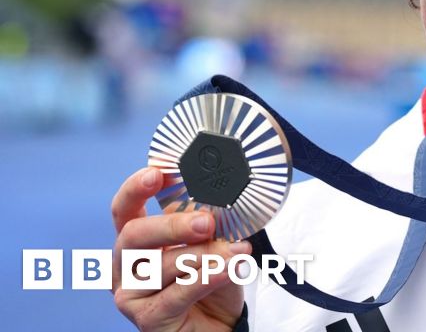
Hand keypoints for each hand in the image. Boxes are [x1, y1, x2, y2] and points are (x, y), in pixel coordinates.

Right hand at [111, 167, 249, 330]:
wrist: (220, 327)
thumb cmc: (211, 283)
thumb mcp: (212, 245)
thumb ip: (206, 225)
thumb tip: (216, 203)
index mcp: (136, 241)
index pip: (124, 209)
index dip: (135, 189)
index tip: (156, 172)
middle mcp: (124, 266)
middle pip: (134, 235)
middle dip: (172, 225)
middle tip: (207, 222)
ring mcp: (131, 294)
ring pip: (162, 265)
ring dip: (205, 255)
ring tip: (237, 252)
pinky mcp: (147, 319)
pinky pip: (177, 293)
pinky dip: (207, 278)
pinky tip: (230, 269)